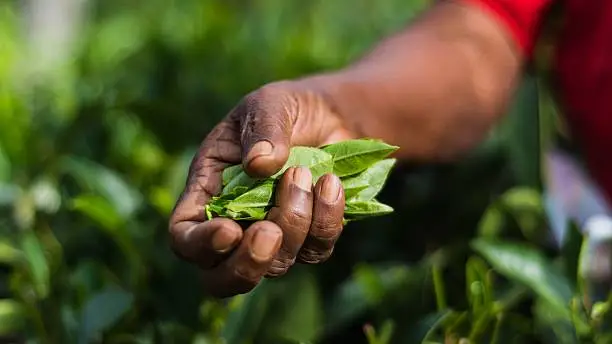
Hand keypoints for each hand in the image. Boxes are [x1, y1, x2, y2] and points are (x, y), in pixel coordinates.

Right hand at [169, 80, 355, 297]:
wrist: (331, 116)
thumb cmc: (287, 109)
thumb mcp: (269, 105)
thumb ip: (263, 129)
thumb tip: (258, 165)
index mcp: (207, 193)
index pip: (184, 238)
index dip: (199, 246)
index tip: (229, 231)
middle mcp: (235, 224)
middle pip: (223, 278)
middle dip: (247, 265)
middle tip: (271, 231)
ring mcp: (273, 237)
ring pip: (277, 265)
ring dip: (296, 223)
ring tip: (305, 174)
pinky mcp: (309, 240)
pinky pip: (316, 249)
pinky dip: (327, 220)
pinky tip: (332, 184)